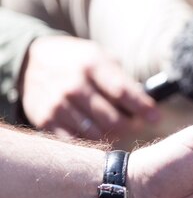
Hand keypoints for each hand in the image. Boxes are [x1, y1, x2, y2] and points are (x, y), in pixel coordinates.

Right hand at [19, 36, 158, 138]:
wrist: (31, 62)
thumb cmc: (78, 60)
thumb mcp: (101, 57)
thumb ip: (121, 78)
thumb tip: (146, 103)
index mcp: (92, 65)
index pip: (123, 92)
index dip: (143, 108)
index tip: (156, 118)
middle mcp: (74, 86)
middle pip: (112, 119)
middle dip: (130, 125)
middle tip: (136, 123)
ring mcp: (58, 105)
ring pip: (96, 134)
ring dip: (112, 135)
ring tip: (117, 126)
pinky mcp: (46, 120)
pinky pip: (76, 141)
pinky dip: (91, 140)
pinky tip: (97, 131)